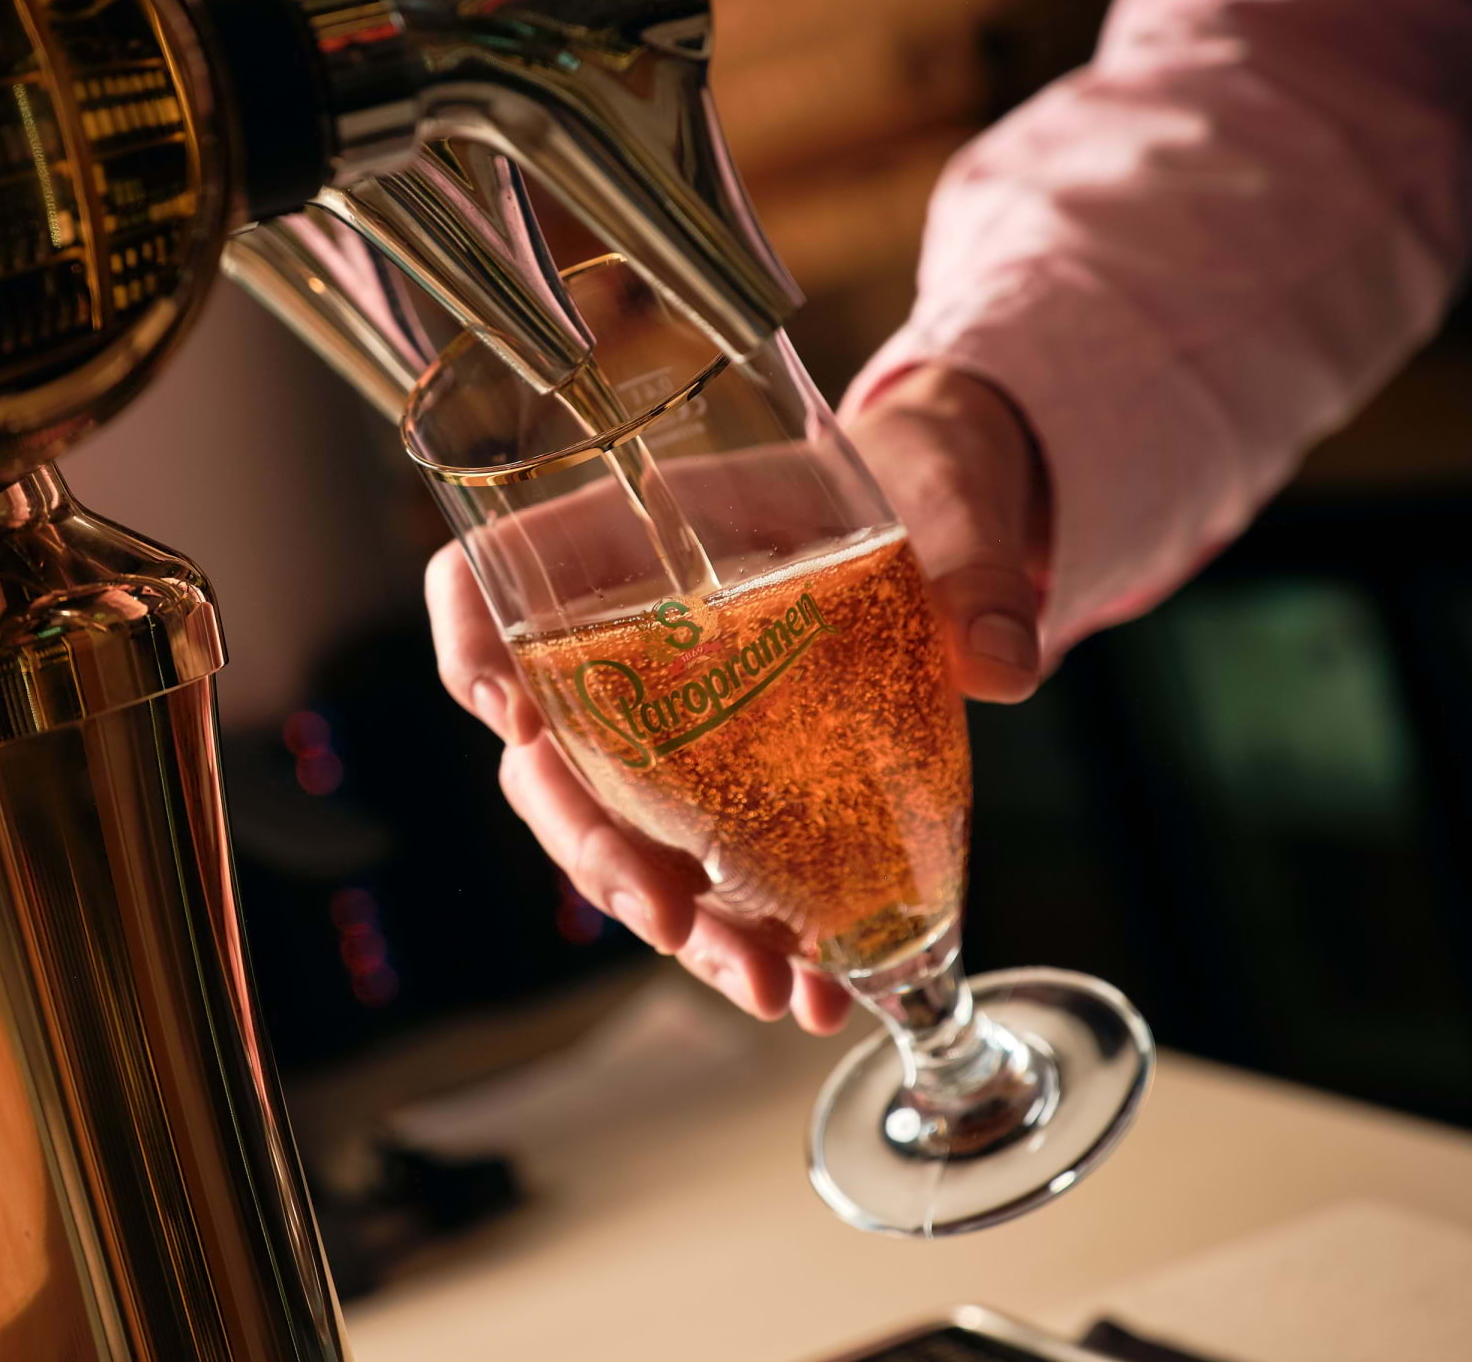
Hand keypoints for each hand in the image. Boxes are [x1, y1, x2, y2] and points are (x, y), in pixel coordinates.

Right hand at [424, 362, 1050, 1029]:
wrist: (956, 525)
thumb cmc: (918, 481)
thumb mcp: (947, 503)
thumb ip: (972, 572)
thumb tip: (1001, 658)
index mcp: (626, 540)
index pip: (486, 579)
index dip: (471, 644)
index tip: (511, 719)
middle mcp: (615, 642)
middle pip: (543, 757)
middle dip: (593, 851)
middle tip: (662, 911)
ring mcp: (660, 729)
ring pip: (616, 840)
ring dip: (675, 925)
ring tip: (763, 986)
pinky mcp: (724, 793)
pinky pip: (701, 877)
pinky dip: (746, 940)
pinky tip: (811, 991)